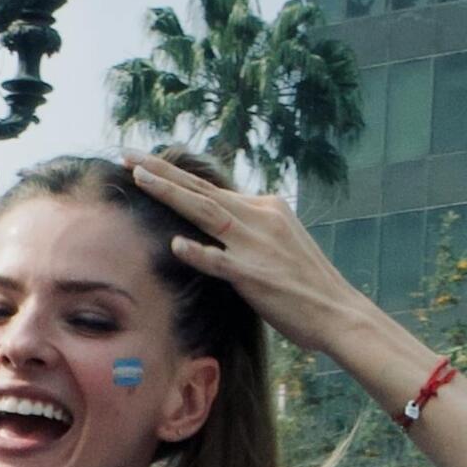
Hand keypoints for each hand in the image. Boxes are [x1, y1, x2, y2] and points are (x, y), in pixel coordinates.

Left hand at [125, 154, 359, 356]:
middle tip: (128, 155)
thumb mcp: (282, 241)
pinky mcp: (254, 275)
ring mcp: (255, 245)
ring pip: (205, 211)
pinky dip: (197, 253)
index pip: (213, 188)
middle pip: (202, 189)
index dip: (177, 175)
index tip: (146, 162)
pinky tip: (175, 244)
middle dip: (162, 171)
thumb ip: (253, 228)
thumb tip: (224, 221)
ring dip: (170, 193)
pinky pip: (219, 261)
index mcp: (267, 207)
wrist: (339, 311)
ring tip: (139, 178)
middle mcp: (260, 217)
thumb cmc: (308, 284)